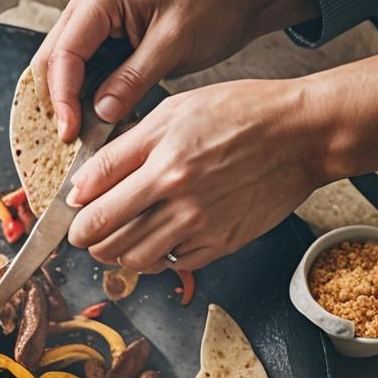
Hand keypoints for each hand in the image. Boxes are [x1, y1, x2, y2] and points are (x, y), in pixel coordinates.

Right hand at [32, 0, 317, 140]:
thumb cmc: (215, 5)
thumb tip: (100, 112)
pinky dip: (81, 92)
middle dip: (54, 101)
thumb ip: (132, 79)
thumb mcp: (174, 44)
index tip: (69, 133)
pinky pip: (81, 65)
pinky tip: (89, 115)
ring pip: (61, 64)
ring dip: (64, 99)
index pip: (65, 54)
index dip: (61, 99)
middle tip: (66, 138)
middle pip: (51, 57)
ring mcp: (96, 13)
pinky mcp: (105, 30)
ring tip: (75, 131)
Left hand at [66, 78, 322, 272]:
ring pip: (130, 258)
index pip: (92, 197)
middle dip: (85, 236)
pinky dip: (156, 258)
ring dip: (115, 252)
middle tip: (87, 231)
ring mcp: (198, 225)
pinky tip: (158, 239)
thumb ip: (124, 150)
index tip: (75, 208)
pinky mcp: (218, 245)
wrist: (302, 134)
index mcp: (161, 159)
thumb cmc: (240, 114)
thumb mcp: (175, 112)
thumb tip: (80, 188)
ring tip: (119, 237)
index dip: (74, 207)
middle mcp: (176, 194)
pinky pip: (170, 265)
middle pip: (103, 235)